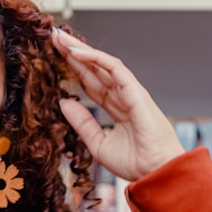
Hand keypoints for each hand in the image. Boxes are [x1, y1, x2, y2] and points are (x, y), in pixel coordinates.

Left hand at [52, 29, 184, 181]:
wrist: (156, 173)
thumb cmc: (135, 163)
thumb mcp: (97, 143)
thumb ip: (82, 123)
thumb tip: (63, 103)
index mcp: (116, 108)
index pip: (91, 83)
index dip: (74, 69)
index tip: (55, 56)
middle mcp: (123, 96)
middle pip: (95, 69)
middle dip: (74, 53)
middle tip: (55, 37)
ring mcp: (130, 92)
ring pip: (103, 64)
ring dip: (81, 50)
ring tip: (61, 39)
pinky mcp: (135, 91)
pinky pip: (114, 69)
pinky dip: (96, 58)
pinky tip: (76, 53)